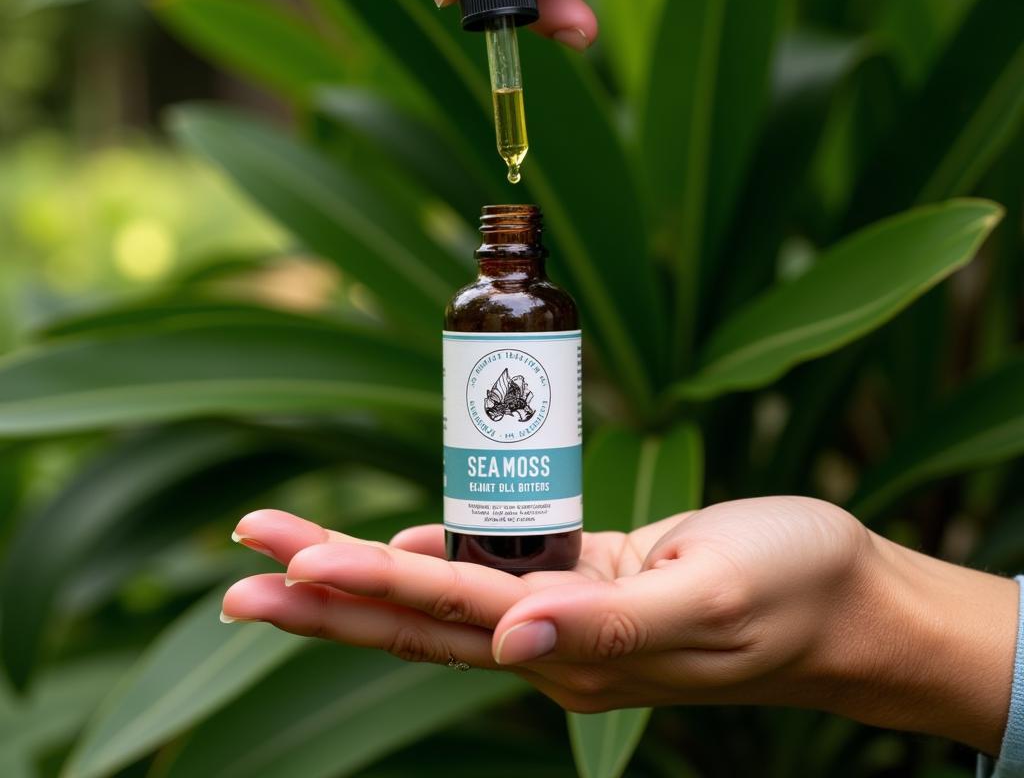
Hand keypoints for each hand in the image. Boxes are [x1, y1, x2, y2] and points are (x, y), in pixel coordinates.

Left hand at [223, 496, 1016, 754]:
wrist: (851, 599)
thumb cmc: (798, 591)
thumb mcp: (715, 601)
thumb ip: (613, 628)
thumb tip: (514, 640)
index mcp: (578, 654)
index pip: (447, 617)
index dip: (366, 585)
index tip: (289, 565)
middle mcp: (558, 644)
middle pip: (419, 615)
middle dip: (327, 592)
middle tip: (241, 567)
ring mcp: (570, 615)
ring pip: (446, 592)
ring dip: (366, 571)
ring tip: (288, 557)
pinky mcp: (592, 580)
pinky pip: (498, 569)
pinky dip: (440, 555)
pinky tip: (399, 543)